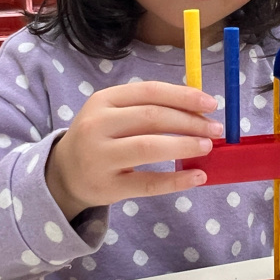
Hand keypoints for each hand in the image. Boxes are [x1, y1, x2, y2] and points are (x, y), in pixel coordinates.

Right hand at [46, 81, 220, 221]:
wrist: (64, 173)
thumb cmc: (100, 137)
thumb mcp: (113, 113)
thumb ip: (148, 107)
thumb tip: (199, 109)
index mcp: (103, 100)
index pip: (149, 92)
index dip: (183, 96)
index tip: (210, 104)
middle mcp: (97, 125)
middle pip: (152, 117)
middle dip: (190, 122)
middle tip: (215, 129)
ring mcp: (100, 157)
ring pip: (149, 147)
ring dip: (185, 145)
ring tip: (207, 147)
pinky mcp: (107, 187)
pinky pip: (148, 183)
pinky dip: (177, 180)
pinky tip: (198, 176)